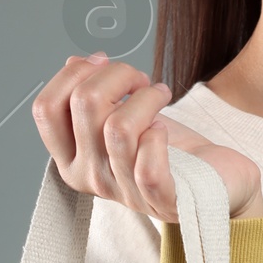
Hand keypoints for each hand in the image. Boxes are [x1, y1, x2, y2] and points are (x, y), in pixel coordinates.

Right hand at [32, 54, 262, 220]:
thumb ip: (93, 95)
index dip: (73, 74)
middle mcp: (92, 180)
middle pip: (84, 105)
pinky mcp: (160, 200)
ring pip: (118, 127)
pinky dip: (160, 133)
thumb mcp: (123, 116)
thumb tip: (75, 62)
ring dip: (145, 97)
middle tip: (140, 80)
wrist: (217, 182)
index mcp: (72, 160)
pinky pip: (147, 164)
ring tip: (159, 95)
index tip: (103, 62)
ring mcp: (124, 194)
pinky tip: (165, 129)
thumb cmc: (170, 149)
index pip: (46, 110)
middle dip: (116, 74)